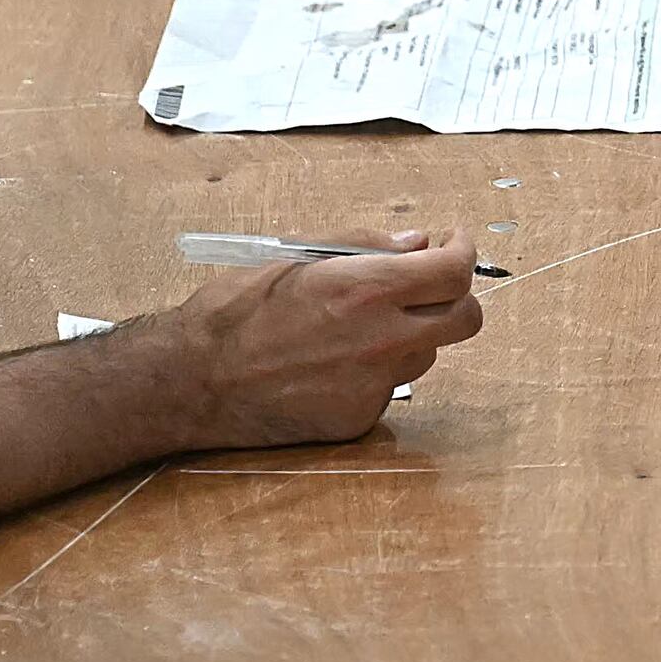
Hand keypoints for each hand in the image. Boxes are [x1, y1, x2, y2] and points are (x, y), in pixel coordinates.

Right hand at [179, 239, 484, 443]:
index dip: (463, 250)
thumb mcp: (298, 258)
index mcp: (366, 290)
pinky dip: (375, 369)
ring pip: (427, 353)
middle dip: (458, 295)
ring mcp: (374, 386)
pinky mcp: (360, 419)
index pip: (454, 271)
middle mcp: (381, 341)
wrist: (194, 380)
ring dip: (412, 333)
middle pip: (466, 319)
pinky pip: (389, 386)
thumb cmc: (235, 312)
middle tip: (433, 282)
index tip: (454, 242)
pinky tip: (332, 361)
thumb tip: (416, 242)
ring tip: (357, 325)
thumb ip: (366, 247)